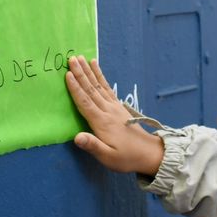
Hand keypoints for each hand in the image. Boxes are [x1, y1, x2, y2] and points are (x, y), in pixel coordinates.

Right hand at [65, 56, 164, 176]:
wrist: (149, 153)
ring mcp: (114, 107)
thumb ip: (93, 146)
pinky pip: (107, 88)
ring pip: (98, 85)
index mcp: (102, 122)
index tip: (67, 74)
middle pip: (91, 89)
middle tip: (72, 58)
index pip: (85, 102)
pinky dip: (100, 76)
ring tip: (82, 58)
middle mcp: (107, 110)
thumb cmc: (126, 158)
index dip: (75, 88)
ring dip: (89, 71)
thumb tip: (76, 137)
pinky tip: (97, 68)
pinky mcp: (118, 106)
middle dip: (80, 73)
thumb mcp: (108, 157)